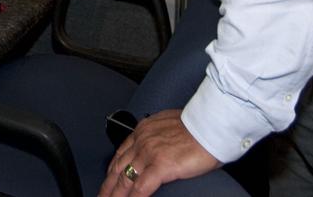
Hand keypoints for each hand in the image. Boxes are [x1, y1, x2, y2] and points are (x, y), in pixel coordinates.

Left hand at [98, 110, 220, 196]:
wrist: (211, 124)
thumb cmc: (199, 125)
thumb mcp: (170, 125)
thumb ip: (160, 136)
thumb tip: (162, 146)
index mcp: (144, 130)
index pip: (122, 153)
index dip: (113, 169)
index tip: (109, 178)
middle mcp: (142, 140)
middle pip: (118, 168)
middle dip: (108, 185)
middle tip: (101, 196)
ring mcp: (149, 153)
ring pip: (125, 179)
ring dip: (115, 195)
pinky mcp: (161, 166)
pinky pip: (141, 188)